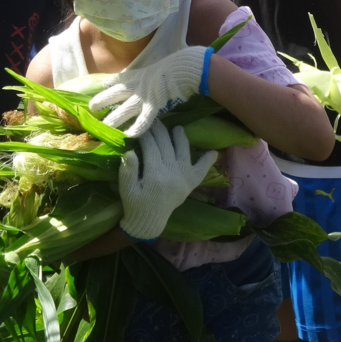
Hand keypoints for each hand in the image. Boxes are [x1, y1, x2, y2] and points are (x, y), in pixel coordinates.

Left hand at [90, 46, 208, 136]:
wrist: (187, 66)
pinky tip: (129, 136)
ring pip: (124, 109)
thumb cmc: (180, 64)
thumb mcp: (163, 65)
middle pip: (115, 94)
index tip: (102, 85)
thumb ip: (157, 72)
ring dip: (113, 119)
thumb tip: (161, 72)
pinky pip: (143, 120)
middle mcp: (138, 85)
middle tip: (90, 107)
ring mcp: (144, 96)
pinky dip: (136, 128)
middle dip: (102, 100)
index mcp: (141, 75)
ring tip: (102, 127)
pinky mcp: (154, 105)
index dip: (111, 82)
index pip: (122, 78)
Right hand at [117, 124, 217, 240]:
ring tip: (178, 128)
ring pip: (183, 151)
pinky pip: (202, 170)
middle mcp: (172, 173)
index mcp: (154, 174)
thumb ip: (127, 172)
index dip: (146, 134)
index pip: (150, 147)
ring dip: (181, 138)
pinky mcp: (191, 184)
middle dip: (160, 130)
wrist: (150, 221)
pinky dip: (208, 161)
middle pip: (166, 145)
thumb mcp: (126, 190)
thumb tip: (130, 152)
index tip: (141, 124)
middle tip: (155, 119)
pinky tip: (214, 152)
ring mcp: (184, 177)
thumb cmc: (135, 204)